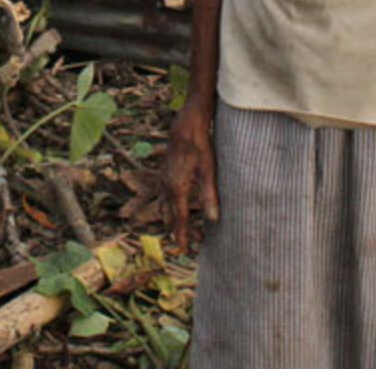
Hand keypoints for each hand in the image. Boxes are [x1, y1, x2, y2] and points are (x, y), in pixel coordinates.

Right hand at [161, 103, 218, 253]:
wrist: (186, 126)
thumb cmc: (200, 146)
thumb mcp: (209, 171)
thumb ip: (210, 196)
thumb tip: (214, 219)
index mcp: (177, 189)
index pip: (180, 219)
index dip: (182, 235)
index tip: (184, 250)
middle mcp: (167, 186)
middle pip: (171, 215)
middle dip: (179, 230)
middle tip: (191, 241)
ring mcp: (163, 179)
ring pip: (164, 206)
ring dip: (172, 219)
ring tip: (180, 229)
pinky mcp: (164, 172)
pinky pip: (162, 195)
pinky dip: (167, 206)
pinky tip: (171, 206)